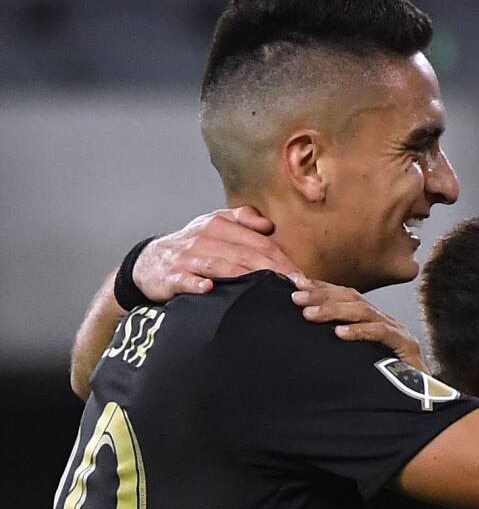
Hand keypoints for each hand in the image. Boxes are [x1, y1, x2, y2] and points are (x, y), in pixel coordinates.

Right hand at [132, 207, 300, 301]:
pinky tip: (209, 288)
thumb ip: (242, 219)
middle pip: (245, 254)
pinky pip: (185, 279)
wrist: (148, 261)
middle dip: (272, 270)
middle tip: (293, 287)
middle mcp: (204, 238)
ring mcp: (187, 257)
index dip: (281, 259)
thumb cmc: (192, 245)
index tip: (300, 276)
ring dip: (243, 277)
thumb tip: (268, 224)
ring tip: (265, 288)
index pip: (258, 242)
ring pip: (219, 265)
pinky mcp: (171, 275)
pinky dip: (196, 283)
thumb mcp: (214, 224)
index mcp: (219, 225)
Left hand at [290, 278, 427, 371]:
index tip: (295, 283)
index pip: (346, 296)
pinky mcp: (406, 347)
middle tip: (295, 298)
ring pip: (364, 311)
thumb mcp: (357, 361)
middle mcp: (385, 322)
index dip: (322, 288)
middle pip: (352, 298)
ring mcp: (397, 332)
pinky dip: (359, 331)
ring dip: (334, 310)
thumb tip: (306, 339)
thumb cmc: (386, 384)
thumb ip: (338, 349)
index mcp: (373, 321)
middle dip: (322, 295)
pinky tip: (339, 333)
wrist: (424, 402)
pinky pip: (381, 333)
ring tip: (309, 315)